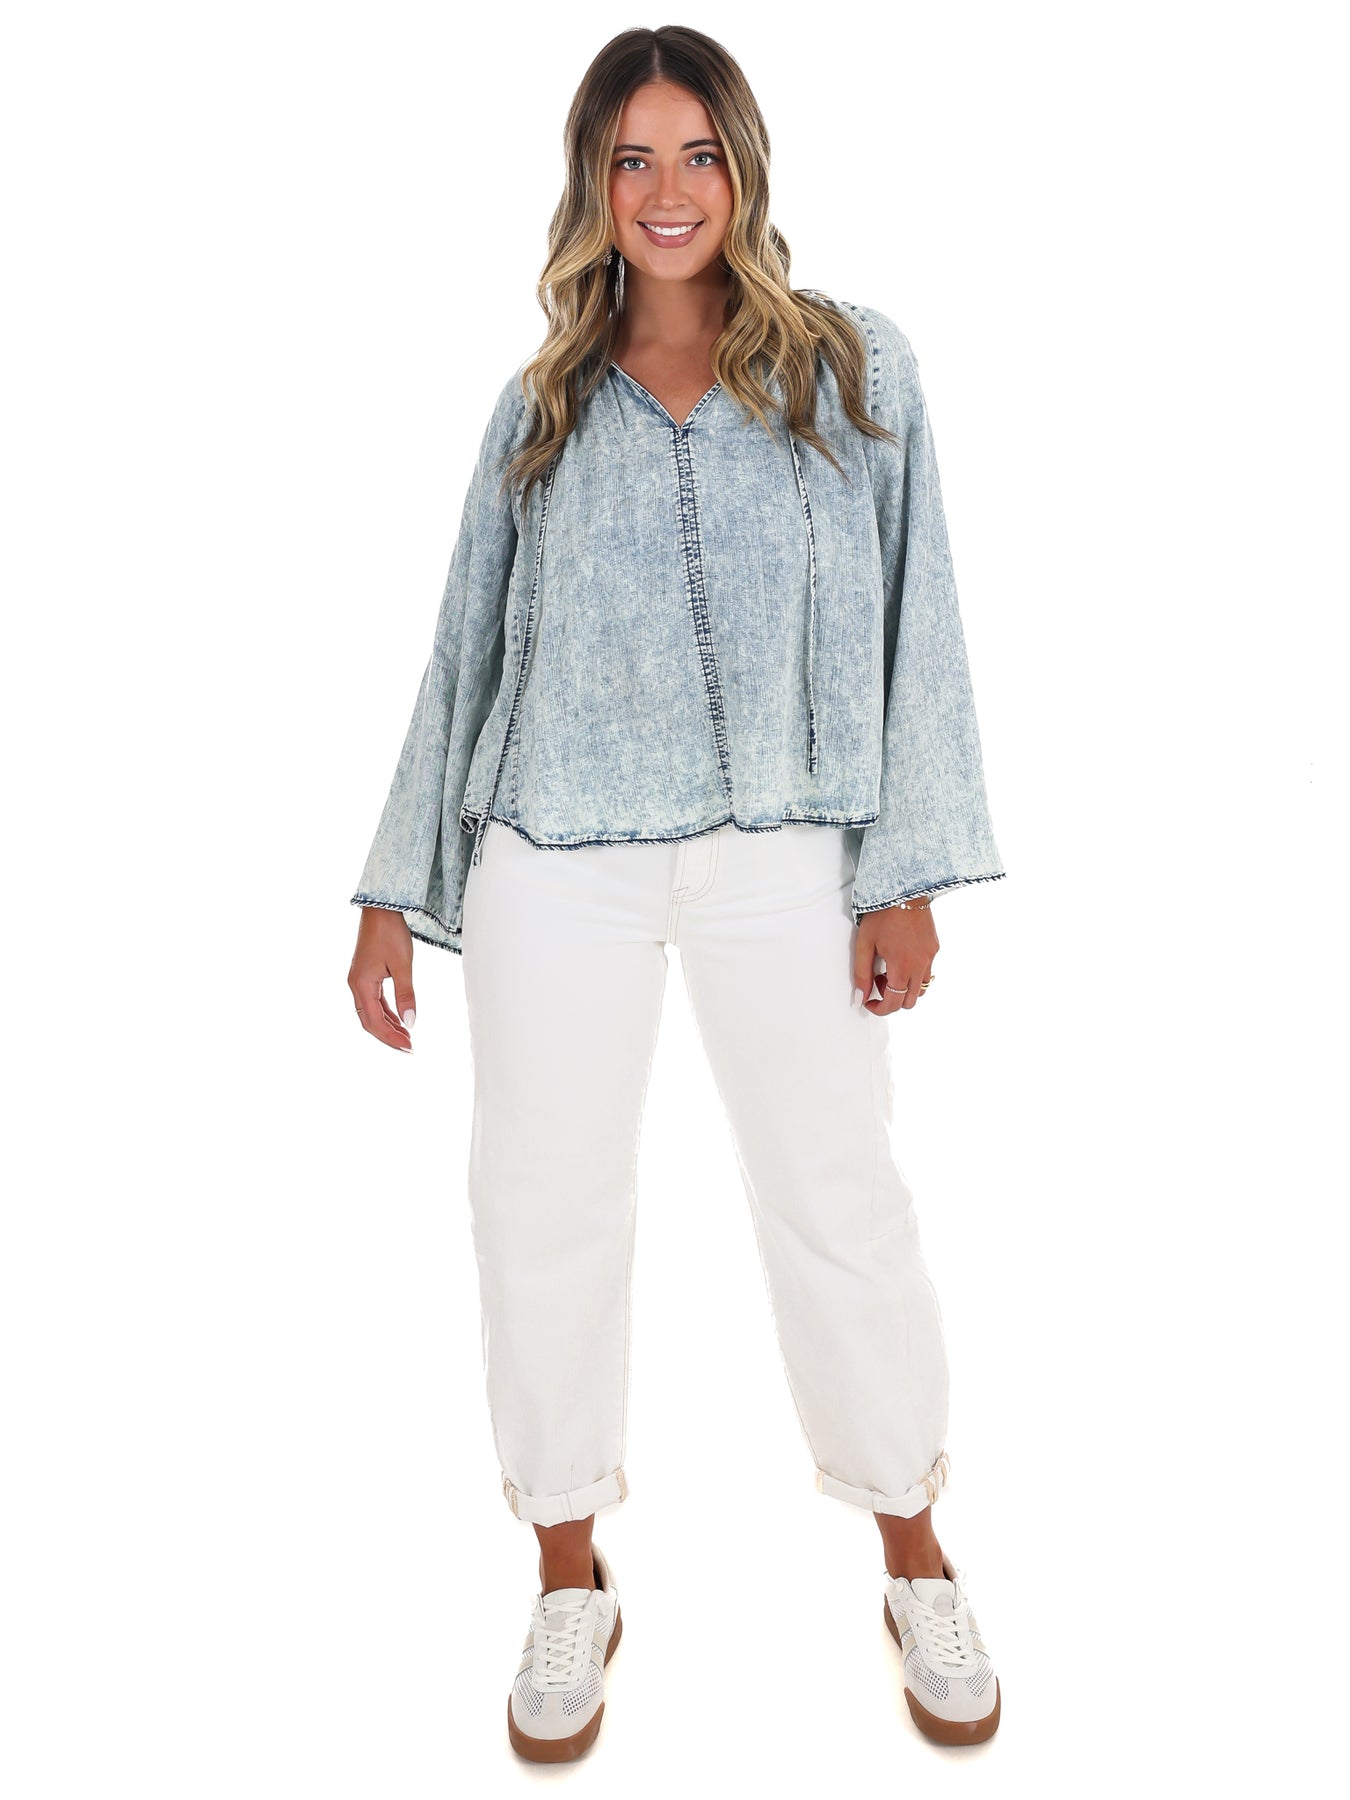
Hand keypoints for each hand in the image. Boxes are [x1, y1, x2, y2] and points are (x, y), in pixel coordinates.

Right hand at [348, 907, 416, 1051]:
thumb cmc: (391, 934)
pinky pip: (375, 1001)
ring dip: (388, 1025)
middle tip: (409, 1047)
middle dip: (388, 1036)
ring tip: (406, 1036)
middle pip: (369, 1021)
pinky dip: (387, 1012)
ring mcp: (359, 980)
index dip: (391, 1038)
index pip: (374, 1021)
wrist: (380, 910)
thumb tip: (410, 1022)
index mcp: (362, 985)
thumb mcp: (403, 966)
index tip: (409, 1047)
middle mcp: (356, 985)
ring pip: (372, 1012)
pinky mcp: (365, 975)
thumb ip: (406, 995)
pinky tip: (399, 1018)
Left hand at [853, 904, 938, 1015]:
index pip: (893, 1003)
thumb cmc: (883, 913)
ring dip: (905, 989)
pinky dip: (914, 975)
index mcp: (901, 967)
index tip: (869, 1002)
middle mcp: (920, 965)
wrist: (904, 890)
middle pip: (910, 1001)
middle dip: (891, 999)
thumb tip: (860, 997)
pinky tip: (902, 959)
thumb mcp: (864, 944)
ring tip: (890, 969)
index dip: (879, 1009)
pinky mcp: (934, 948)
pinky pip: (928, 972)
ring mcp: (930, 957)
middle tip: (877, 980)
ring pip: (921, 989)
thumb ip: (862, 974)